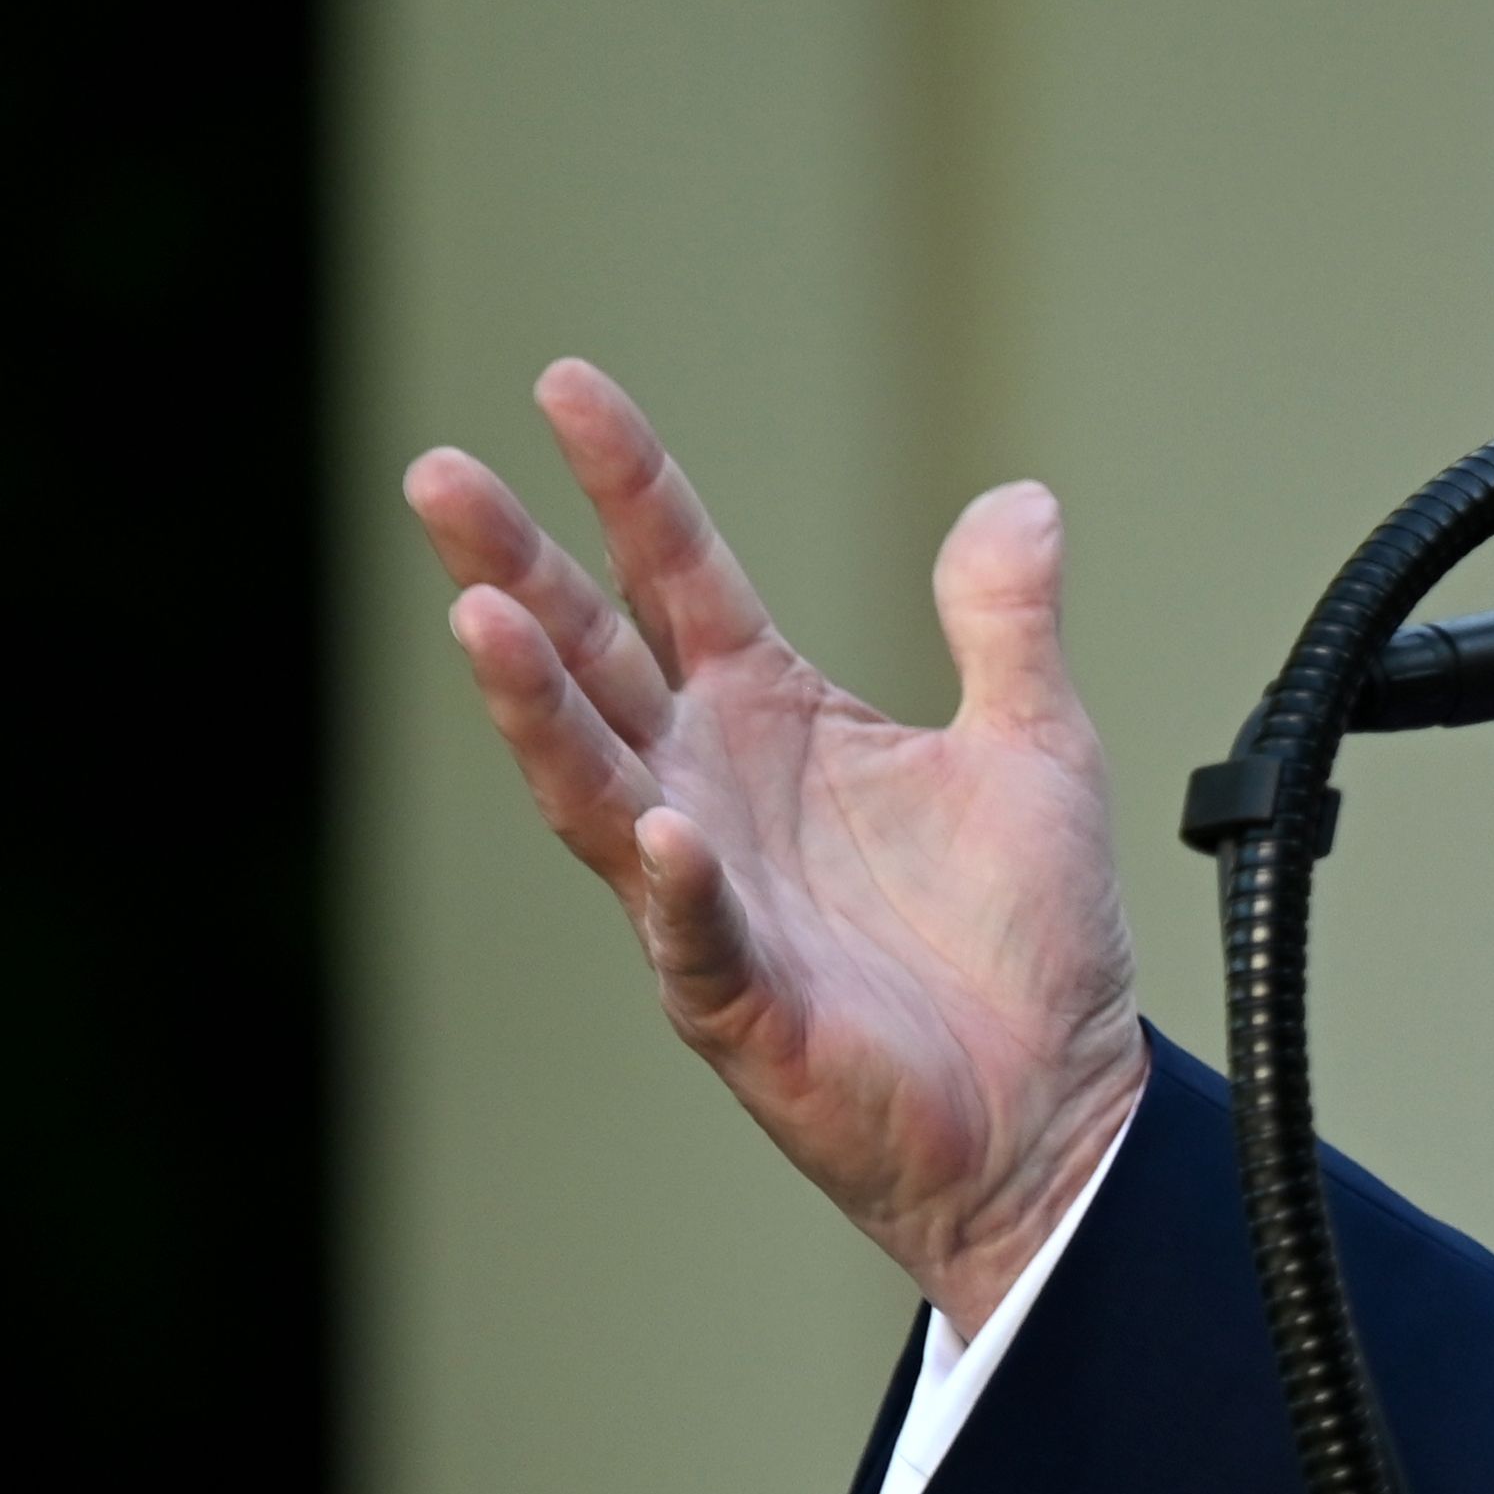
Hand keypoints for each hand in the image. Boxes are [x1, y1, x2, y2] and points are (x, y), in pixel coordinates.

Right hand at [412, 359, 1144, 1334]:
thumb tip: (1020, 497)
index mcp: (773, 718)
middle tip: (437, 476)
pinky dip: (675, 885)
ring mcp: (709, 896)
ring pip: (595, 789)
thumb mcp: (1036, 750)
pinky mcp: (741, 1004)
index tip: (565, 384)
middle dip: (513, 569)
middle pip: (591, 661)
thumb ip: (1006, 626)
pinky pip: (692, 935)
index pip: (678, 576)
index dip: (628, 483)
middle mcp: (712, 791)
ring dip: (537, 708)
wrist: (1056, 1110)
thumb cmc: (1024, 943)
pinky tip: (659, 830)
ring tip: (482, 614)